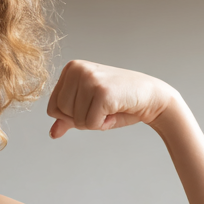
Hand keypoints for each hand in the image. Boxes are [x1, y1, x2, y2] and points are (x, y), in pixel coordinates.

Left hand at [46, 60, 181, 138]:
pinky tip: (115, 110)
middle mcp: (77, 69)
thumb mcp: (88, 108)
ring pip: (74, 120)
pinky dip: (103, 124)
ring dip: (93, 122)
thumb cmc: (119, 101)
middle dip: (81, 119)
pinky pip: (90, 124)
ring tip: (109, 107)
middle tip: (102, 107)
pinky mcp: (102, 92)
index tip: (92, 104)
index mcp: (71, 69)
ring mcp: (90, 79)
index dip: (71, 116)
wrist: (151, 97)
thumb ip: (68, 119)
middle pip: (60, 113)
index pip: (52, 107)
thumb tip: (53, 133)